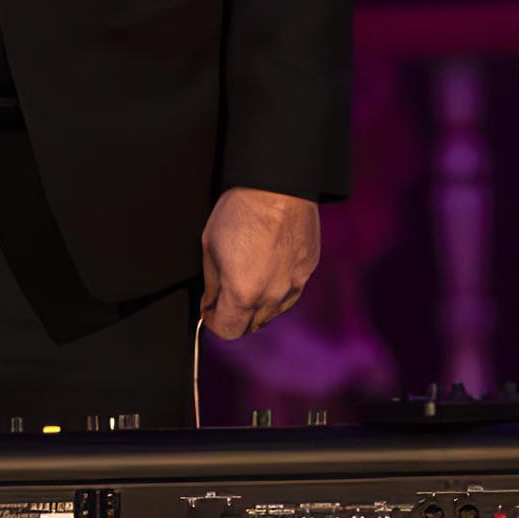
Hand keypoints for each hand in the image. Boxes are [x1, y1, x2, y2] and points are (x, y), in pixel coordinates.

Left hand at [200, 187, 320, 340]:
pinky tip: (270, 267)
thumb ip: (211, 284)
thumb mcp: (210, 246)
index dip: (214, 322)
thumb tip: (210, 304)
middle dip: (235, 315)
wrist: (279, 186)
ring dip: (258, 305)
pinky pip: (290, 293)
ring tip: (250, 276)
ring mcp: (294, 285)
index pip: (227, 331)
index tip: (210, 311)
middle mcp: (272, 296)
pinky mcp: (308, 271)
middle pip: (250, 326)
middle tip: (226, 294)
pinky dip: (278, 289)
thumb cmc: (241, 210)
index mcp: (243, 293)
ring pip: (272, 312)